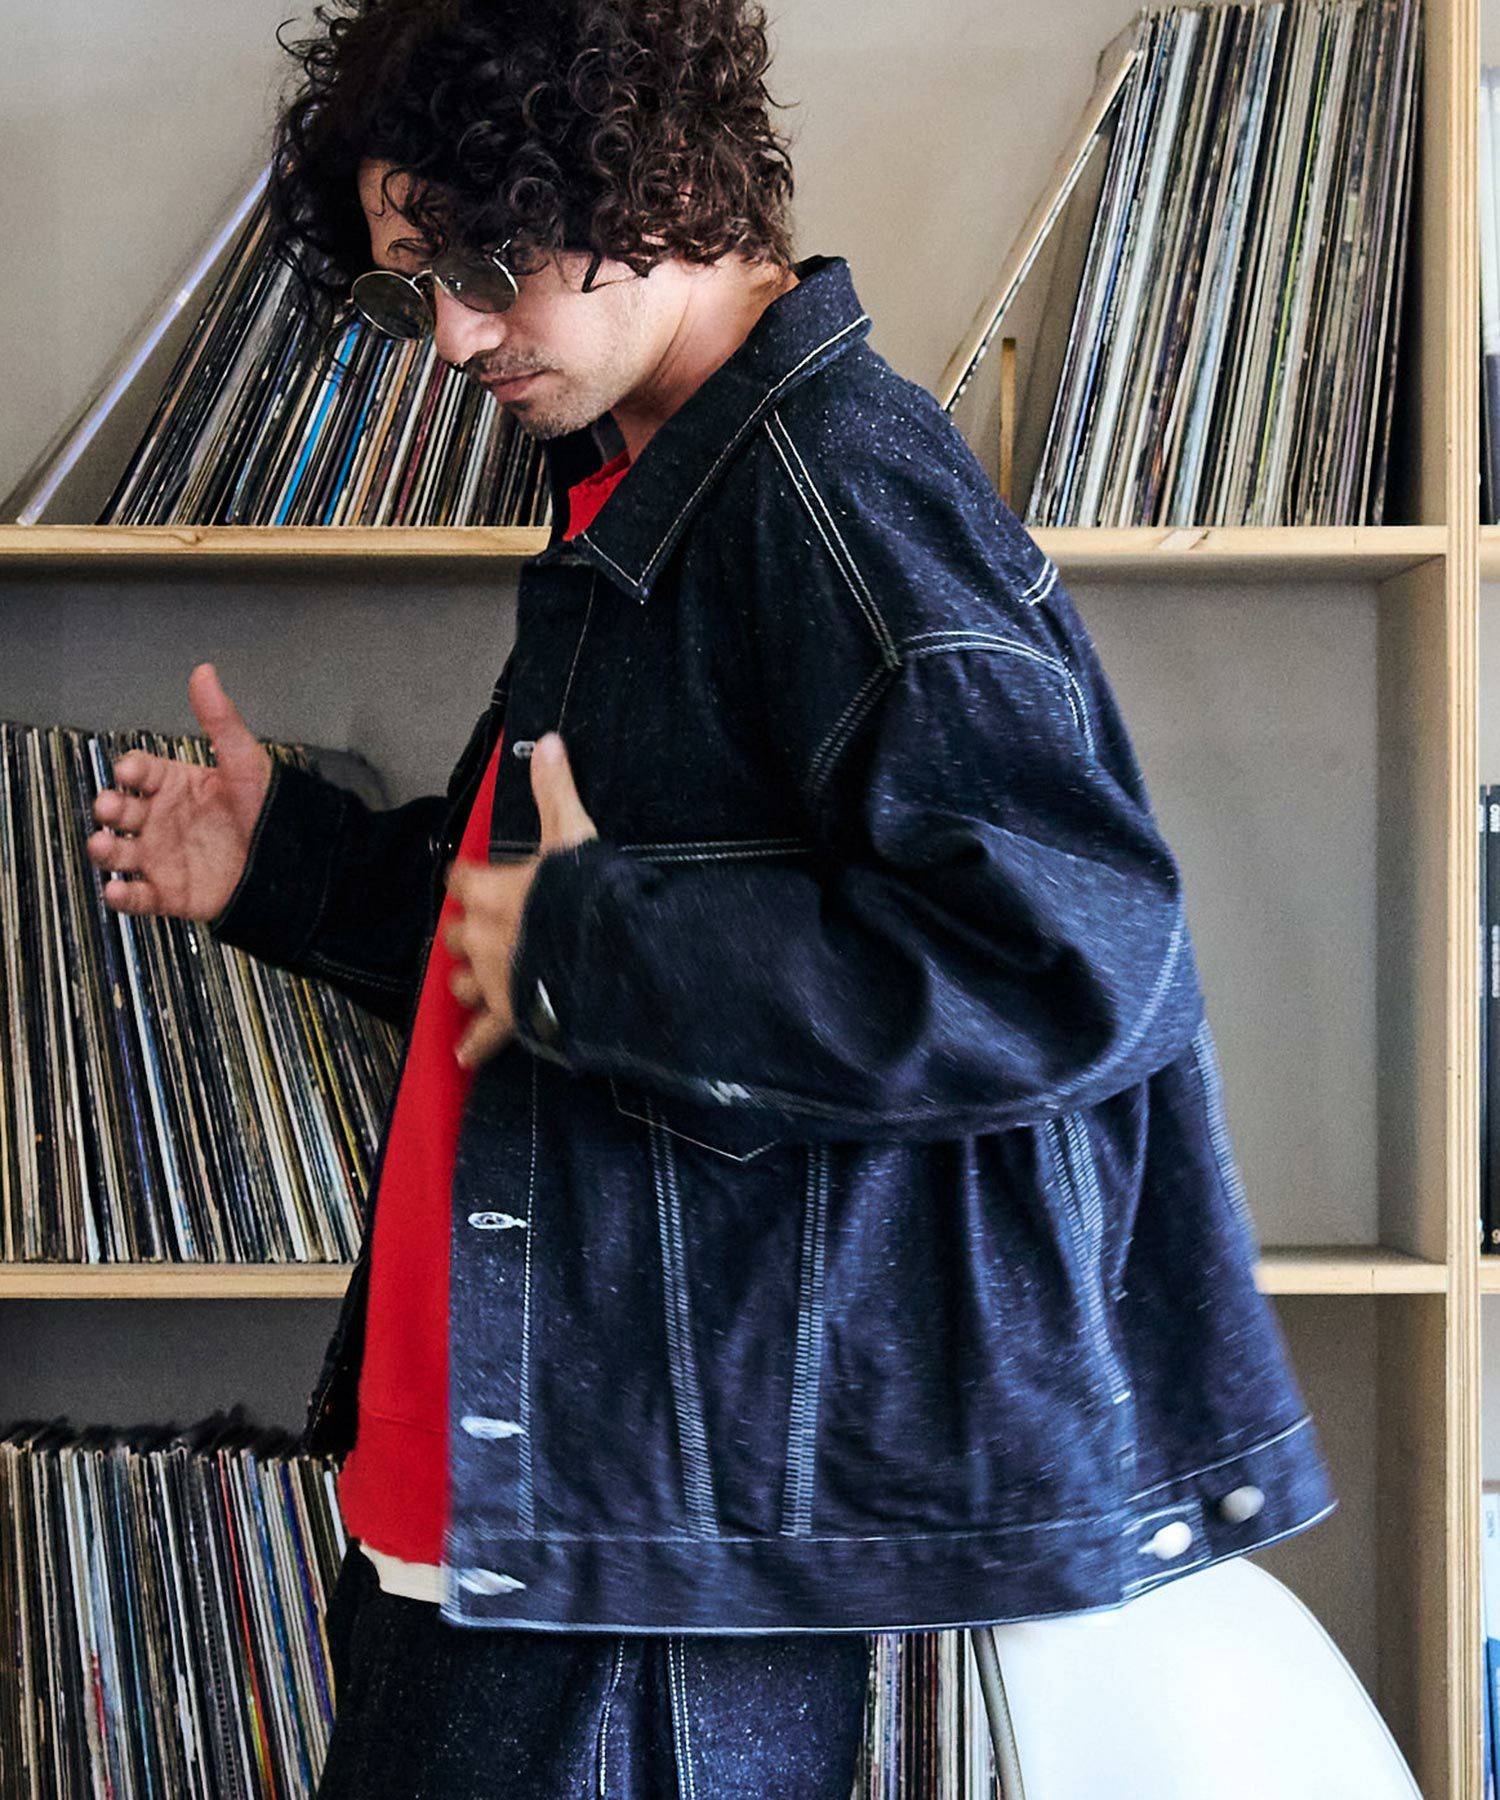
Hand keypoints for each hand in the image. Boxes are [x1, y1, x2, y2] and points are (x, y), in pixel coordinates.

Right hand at [85, 662, 273, 919]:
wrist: (296, 866)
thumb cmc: (272, 812)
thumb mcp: (247, 762)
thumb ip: (221, 721)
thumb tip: (205, 674)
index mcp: (177, 786)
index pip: (140, 772)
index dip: (131, 771)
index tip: (129, 772)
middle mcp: (164, 820)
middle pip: (120, 811)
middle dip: (109, 808)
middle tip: (110, 806)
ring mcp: (163, 856)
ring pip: (119, 853)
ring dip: (105, 849)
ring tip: (104, 845)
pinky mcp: (171, 892)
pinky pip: (138, 896)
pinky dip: (123, 896)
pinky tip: (118, 890)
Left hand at [444, 731, 597, 1068]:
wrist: (606, 959)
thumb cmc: (585, 897)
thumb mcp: (573, 835)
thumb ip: (556, 791)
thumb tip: (548, 742)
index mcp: (489, 892)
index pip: (460, 880)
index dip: (467, 879)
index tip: (472, 879)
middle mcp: (481, 937)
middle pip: (457, 933)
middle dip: (467, 931)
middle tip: (485, 927)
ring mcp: (493, 980)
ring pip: (463, 981)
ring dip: (468, 978)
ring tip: (476, 978)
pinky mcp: (512, 1016)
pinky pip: (485, 1034)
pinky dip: (475, 1044)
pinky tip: (464, 1055)